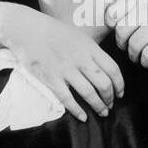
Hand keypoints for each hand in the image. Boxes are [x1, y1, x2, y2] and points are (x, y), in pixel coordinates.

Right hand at [0, 5, 124, 120]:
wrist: (27, 30)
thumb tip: (104, 67)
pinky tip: (83, 117)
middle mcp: (81, 59)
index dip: (119, 84)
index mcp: (90, 48)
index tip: (120, 93)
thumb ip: (92, 51)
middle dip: (110, 98)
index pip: (113, 69)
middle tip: (111, 105)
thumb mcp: (78, 36)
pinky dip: (77, 110)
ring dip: (98, 106)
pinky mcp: (51, 78)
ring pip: (89, 93)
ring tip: (102, 112)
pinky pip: (68, 99)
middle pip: (104, 84)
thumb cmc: (53, 32)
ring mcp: (66, 70)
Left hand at [105, 0, 147, 67]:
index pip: (114, 11)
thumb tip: (117, 5)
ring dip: (134, 55)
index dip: (112, 25)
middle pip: (121, 31)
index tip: (118, 31)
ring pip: (132, 45)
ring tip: (139, 57)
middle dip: (122, 43)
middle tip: (128, 47)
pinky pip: (147, 55)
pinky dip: (146, 62)